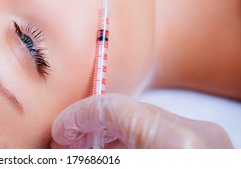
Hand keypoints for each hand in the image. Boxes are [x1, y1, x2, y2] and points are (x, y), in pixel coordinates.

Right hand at [51, 93, 232, 148]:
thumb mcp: (123, 165)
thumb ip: (96, 152)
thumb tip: (65, 143)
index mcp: (176, 142)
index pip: (113, 108)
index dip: (78, 117)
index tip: (61, 130)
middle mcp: (197, 134)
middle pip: (128, 110)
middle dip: (91, 125)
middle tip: (67, 140)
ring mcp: (207, 141)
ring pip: (144, 121)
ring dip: (110, 134)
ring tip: (85, 149)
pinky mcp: (209, 149)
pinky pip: (161, 134)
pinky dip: (132, 140)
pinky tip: (113, 150)